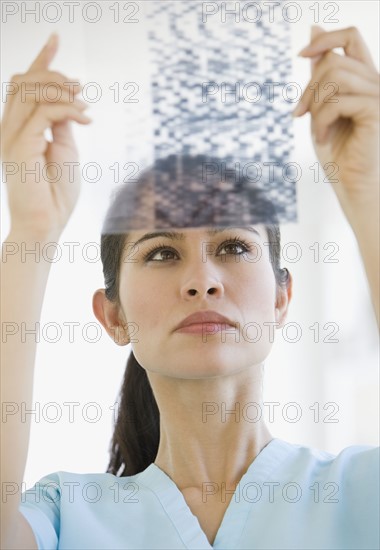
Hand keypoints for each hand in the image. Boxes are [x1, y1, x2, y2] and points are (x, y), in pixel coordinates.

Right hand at [0, 34, 91, 237]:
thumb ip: (60, 124)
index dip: (39, 59)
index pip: (23, 85)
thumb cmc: (56, 194)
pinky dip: (67, 109)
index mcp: (18, 129)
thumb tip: (67, 102)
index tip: (55, 38)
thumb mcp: (64, 150)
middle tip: (80, 86)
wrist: (47, 225)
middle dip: (53, 72)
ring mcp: (11, 137)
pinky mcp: (20, 146)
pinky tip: (85, 117)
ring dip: (62, 90)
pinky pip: (43, 113)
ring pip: (31, 92)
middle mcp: (9, 128)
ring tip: (84, 102)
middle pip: (24, 81)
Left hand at [294, 26, 378, 220]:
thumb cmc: (337, 152)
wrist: (351, 184)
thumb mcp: (321, 108)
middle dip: (309, 88)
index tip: (301, 55)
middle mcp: (374, 82)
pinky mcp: (376, 111)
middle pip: (334, 61)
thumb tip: (314, 30)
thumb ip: (320, 74)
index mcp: (363, 79)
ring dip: (315, 105)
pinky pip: (338, 101)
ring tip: (316, 129)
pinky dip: (322, 120)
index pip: (351, 37)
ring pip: (336, 78)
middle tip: (299, 114)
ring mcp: (377, 96)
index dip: (325, 39)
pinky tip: (322, 138)